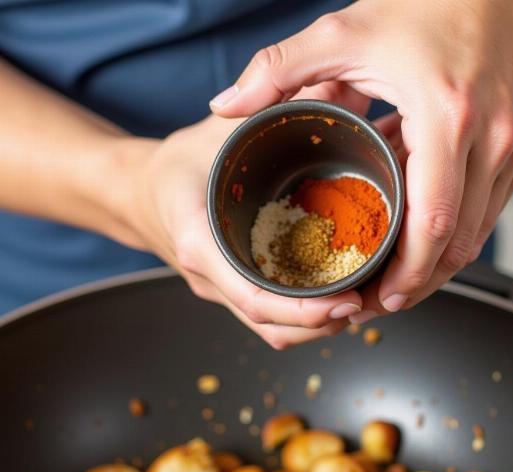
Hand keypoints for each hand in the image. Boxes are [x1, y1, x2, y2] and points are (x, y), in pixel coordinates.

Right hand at [120, 102, 369, 348]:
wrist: (138, 191)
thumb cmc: (179, 160)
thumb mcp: (220, 129)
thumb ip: (272, 111)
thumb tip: (337, 89)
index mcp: (201, 242)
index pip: (253, 295)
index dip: (302, 309)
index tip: (346, 300)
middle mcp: (209, 277)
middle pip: (268, 324)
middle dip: (320, 322)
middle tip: (363, 301)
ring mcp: (217, 290)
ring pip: (269, 330)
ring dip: (314, 326)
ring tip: (354, 303)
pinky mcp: (226, 291)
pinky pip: (263, 318)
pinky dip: (299, 318)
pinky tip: (329, 298)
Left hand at [210, 0, 512, 317]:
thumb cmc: (428, 4)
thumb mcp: (345, 32)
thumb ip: (279, 71)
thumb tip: (226, 105)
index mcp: (447, 117)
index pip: (431, 222)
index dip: (405, 272)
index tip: (379, 295)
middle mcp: (490, 141)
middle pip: (457, 245)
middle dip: (418, 284)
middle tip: (381, 301)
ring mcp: (511, 150)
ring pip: (477, 239)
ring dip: (437, 269)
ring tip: (398, 284)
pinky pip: (487, 215)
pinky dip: (453, 239)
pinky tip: (421, 244)